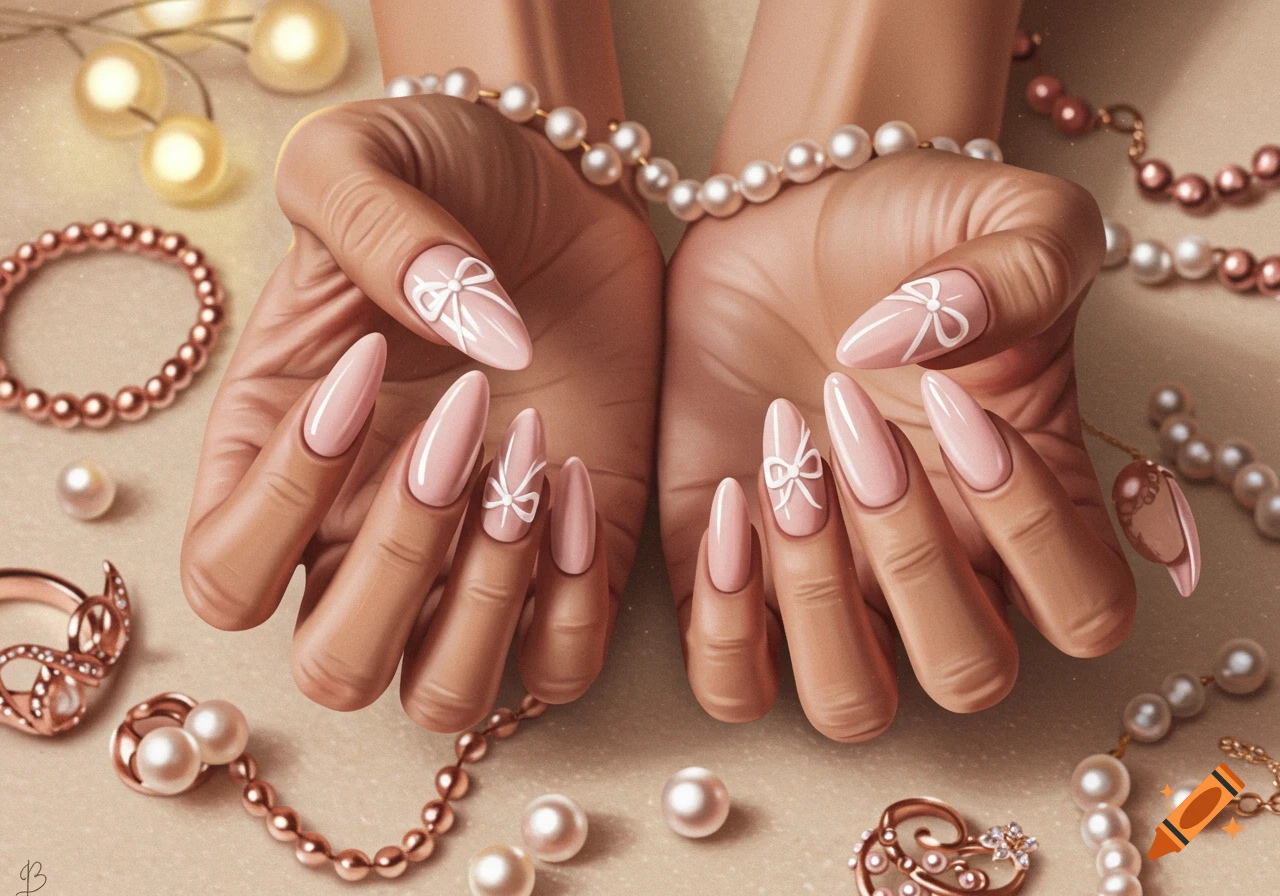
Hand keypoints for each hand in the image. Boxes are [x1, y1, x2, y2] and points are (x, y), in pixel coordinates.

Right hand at [181, 96, 661, 731]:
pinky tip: (582, 478)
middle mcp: (363, 530)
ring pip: (446, 695)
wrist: (560, 186)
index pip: (227, 574)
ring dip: (488, 601)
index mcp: (278, 456)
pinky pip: (563, 659)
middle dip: (400, 564)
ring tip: (532, 458)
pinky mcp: (574, 555)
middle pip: (337, 668)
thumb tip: (479, 346)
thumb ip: (376, 230)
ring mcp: (471, 557)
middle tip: (461, 429)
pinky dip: (573, 602)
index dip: (284, 502)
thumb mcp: (369, 161)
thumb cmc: (444, 173)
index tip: (368, 371)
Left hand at [660, 150, 1136, 740]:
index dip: (1034, 534)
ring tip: (786, 464)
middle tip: (855, 421)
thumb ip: (1021, 274)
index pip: (1085, 613)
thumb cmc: (909, 227)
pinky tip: (733, 498)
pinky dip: (725, 623)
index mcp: (1030, 504)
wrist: (785, 217)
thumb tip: (915, 352)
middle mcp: (938, 565)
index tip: (961, 406)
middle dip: (911, 553)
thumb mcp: (1011, 217)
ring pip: (849, 705)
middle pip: (966, 673)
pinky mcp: (727, 574)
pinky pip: (731, 680)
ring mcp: (832, 582)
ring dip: (818, 599)